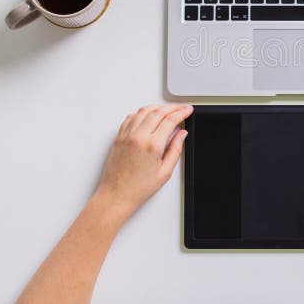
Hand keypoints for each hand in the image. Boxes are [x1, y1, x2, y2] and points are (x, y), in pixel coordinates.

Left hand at [95, 103, 193, 220]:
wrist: (116, 195)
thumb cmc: (138, 188)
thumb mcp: (165, 172)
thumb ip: (175, 150)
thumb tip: (181, 135)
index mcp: (152, 145)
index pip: (170, 120)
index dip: (182, 112)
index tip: (188, 111)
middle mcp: (138, 137)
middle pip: (158, 112)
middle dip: (172, 107)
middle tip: (181, 108)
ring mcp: (127, 135)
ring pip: (144, 111)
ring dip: (157, 107)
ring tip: (166, 110)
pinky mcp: (119, 137)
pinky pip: (131, 117)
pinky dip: (141, 112)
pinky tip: (148, 115)